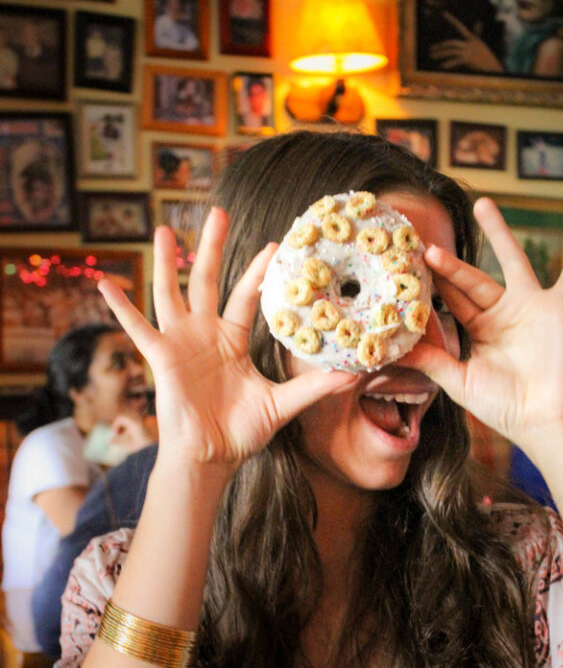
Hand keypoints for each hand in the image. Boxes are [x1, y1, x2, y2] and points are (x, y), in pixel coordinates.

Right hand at [98, 207, 353, 473]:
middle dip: (212, 246)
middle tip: (218, 211)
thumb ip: (313, 387)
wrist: (211, 457)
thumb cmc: (242, 432)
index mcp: (232, 340)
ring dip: (166, 262)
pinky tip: (105, 284)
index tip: (275, 245)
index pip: (246, 296)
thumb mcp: (282, 405)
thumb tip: (352, 375)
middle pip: (207, 279)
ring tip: (165, 228)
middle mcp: (204, 333)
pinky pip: (137, 328)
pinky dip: (120, 307)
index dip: (257, 271)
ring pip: (171, 292)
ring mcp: (180, 342)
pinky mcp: (160, 357)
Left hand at [401, 197, 562, 453]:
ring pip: (512, 261)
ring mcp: (529, 308)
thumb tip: (389, 352)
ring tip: (483, 203)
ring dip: (499, 233)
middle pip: (472, 279)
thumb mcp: (459, 381)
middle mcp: (502, 314)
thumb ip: (431, 361)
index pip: (451, 301)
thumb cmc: (503, 406)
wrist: (542, 421)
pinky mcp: (556, 310)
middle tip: (426, 245)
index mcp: (479, 330)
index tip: (407, 269)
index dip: (432, 286)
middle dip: (449, 263)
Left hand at [429, 12, 503, 71]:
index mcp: (471, 39)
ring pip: (451, 51)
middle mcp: (469, 44)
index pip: (460, 27)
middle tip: (431, 49)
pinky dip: (448, 64)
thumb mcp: (480, 44)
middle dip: (440, 46)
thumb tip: (478, 21)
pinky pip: (455, 61)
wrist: (492, 66)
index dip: (452, 20)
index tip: (443, 13)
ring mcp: (468, 51)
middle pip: (451, 43)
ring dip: (440, 54)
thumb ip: (477, 33)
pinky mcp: (468, 59)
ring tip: (432, 56)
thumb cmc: (486, 57)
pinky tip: (442, 67)